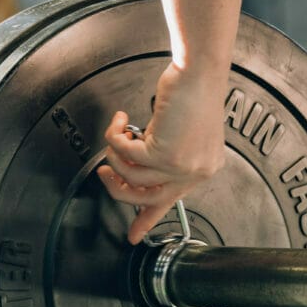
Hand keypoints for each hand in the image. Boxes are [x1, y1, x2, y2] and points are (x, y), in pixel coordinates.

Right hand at [96, 64, 227, 244]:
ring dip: (114, 156)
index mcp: (202, 168)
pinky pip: (124, 154)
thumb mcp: (182, 129)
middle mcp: (194, 171)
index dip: (147, 219)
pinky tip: (120, 122)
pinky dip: (114, 136)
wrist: (199, 71)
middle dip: (117, 188)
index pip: (171, 201)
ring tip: (115, 135)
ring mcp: (180, 166)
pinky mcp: (164, 154)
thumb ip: (166, 151)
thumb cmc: (194, 90)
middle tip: (105, 173)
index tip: (134, 234)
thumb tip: (139, 160)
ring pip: (130, 177)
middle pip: (145, 198)